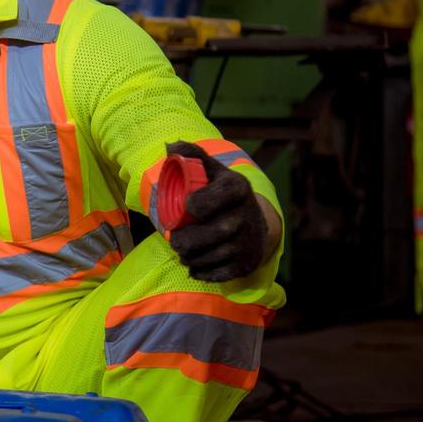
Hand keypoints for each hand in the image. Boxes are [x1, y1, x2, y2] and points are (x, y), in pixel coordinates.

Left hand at [165, 140, 273, 281]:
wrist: (253, 218)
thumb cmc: (218, 190)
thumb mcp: (207, 169)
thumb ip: (189, 154)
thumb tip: (169, 147)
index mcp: (237, 187)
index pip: (215, 197)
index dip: (197, 205)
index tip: (186, 208)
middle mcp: (248, 214)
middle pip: (212, 233)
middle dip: (185, 240)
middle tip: (173, 240)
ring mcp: (250, 241)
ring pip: (213, 255)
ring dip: (190, 257)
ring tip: (182, 251)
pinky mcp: (248, 263)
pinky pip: (219, 273)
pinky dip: (201, 271)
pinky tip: (195, 264)